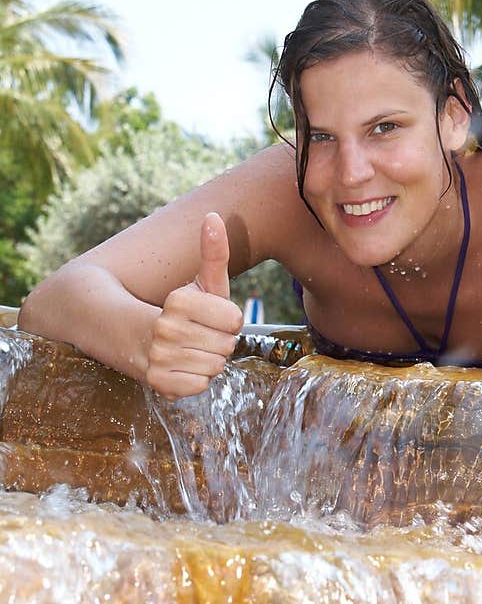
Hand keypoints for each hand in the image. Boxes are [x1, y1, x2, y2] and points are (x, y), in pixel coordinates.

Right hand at [145, 213, 243, 398]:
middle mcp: (165, 330)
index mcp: (178, 301)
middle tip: (197, 334)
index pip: (236, 320)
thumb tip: (214, 217)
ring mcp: (158, 359)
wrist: (124, 330)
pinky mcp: (156, 384)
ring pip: (215, 368)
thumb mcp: (197, 281)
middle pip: (228, 346)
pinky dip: (194, 380)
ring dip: (207, 360)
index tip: (207, 316)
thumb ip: (212, 252)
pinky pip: (200, 387)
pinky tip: (180, 366)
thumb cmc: (175, 307)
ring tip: (188, 349)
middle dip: (218, 340)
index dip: (226, 319)